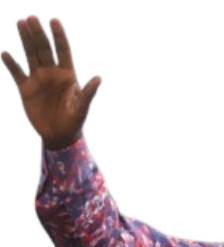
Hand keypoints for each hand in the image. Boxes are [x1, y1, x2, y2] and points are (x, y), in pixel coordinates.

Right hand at [2, 16, 100, 148]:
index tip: (54, 21)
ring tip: (20, 23)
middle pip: (44, 49)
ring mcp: (38, 79)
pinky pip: (16, 72)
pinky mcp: (25, 89)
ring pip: (30, 55)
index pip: (63, 51)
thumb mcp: (82, 108)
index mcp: (68, 75)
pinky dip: (11, 63)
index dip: (59, 36)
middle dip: (38, 33)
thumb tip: (98, 78)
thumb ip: (89, 93)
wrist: (59, 135)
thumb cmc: (75, 122)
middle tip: (32, 18)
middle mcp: (52, 73)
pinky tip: (5, 53)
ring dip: (25, 40)